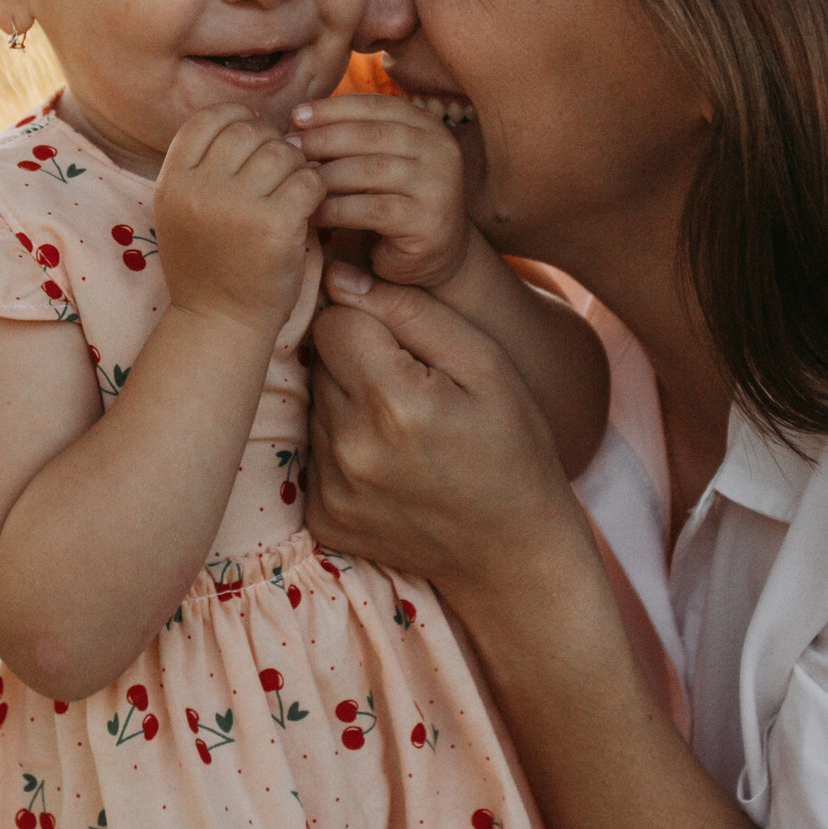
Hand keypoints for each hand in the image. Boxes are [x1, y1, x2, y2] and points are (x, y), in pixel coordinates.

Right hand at [154, 103, 327, 338]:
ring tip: (293, 189)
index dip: (237, 117)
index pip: (208, 120)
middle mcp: (199, 189)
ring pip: (282, 153)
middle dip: (271, 144)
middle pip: (249, 131)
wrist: (219, 322)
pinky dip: (316, 189)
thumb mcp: (181, 210)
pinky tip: (309, 206)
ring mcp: (236, 206)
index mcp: (172, 181)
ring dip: (296, 167)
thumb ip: (201, 166)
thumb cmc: (207, 264)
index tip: (254, 135)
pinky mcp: (274, 226)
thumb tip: (247, 117)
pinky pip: (308, 181)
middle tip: (279, 170)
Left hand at [290, 94, 472, 289]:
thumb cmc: (396, 200)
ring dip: (326, 175)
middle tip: (289, 149)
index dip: (333, 108)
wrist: (436, 252)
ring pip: (370, 170)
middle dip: (324, 138)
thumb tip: (299, 120)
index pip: (376, 106)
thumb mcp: (381, 159)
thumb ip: (355, 138)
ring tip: (295, 181)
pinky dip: (336, 210)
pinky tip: (313, 213)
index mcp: (428, 127)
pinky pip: (371, 209)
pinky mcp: (427, 221)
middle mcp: (440, 150)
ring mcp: (438, 185)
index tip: (296, 116)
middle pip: (371, 135)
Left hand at [306, 264, 591, 601]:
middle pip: (317, 360)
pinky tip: (388, 463)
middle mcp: (350, 447)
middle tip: (410, 389)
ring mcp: (331, 489)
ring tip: (402, 428)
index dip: (368, 320)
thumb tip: (338, 276)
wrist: (514, 553)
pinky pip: (313, 450)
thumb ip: (410, 309)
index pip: (333, 319)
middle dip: (356, 361)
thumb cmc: (511, 445)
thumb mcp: (485, 362)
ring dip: (347, 403)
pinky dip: (342, 447)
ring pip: (314, 403)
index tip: (406, 346)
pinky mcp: (322, 517)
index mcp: (392, 401)